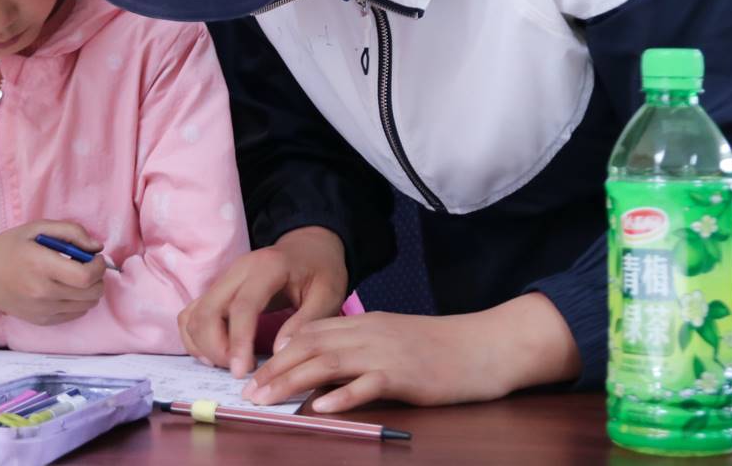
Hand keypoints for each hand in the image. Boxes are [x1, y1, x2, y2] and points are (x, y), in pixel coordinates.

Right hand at [0, 220, 106, 324]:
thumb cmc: (9, 248)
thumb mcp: (36, 228)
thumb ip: (70, 232)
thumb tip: (96, 247)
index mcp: (40, 265)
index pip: (85, 276)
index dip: (98, 267)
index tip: (95, 257)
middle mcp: (41, 292)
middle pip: (90, 293)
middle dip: (98, 278)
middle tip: (88, 266)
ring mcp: (41, 310)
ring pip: (86, 306)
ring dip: (90, 290)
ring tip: (77, 277)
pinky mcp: (41, 321)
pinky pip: (75, 315)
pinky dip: (79, 302)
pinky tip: (66, 289)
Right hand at [178, 226, 346, 378]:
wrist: (309, 247)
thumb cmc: (321, 271)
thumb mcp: (329, 294)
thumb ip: (306, 323)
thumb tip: (279, 353)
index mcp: (267, 268)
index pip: (242, 306)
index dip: (238, 342)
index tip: (241, 372)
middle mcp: (237, 270)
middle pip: (208, 312)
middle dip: (216, 349)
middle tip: (239, 372)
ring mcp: (223, 279)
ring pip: (194, 316)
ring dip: (204, 346)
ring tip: (231, 364)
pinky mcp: (216, 289)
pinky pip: (191, 314)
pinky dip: (195, 338)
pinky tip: (215, 355)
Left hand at [242, 293, 581, 412]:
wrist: (485, 346)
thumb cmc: (440, 347)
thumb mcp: (394, 339)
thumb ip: (361, 347)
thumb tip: (325, 369)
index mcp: (365, 323)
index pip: (310, 331)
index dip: (278, 351)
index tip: (253, 372)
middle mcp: (370, 333)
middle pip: (310, 347)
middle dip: (274, 370)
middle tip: (247, 393)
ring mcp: (387, 352)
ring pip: (329, 363)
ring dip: (293, 382)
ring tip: (267, 399)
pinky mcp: (406, 375)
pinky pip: (368, 384)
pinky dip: (343, 395)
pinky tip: (322, 407)